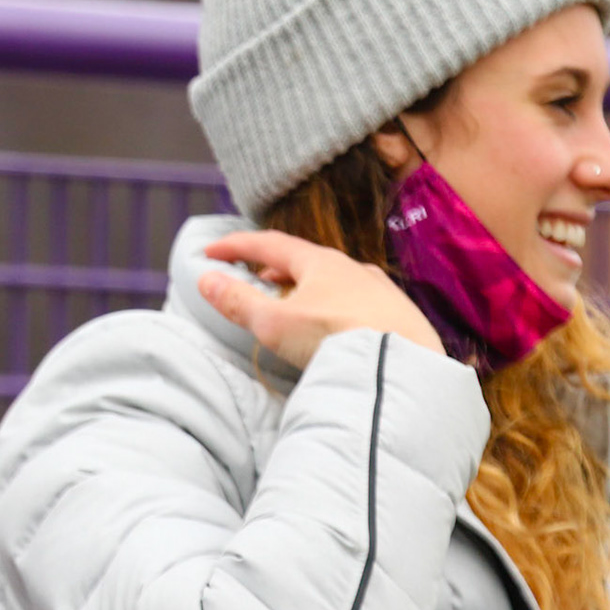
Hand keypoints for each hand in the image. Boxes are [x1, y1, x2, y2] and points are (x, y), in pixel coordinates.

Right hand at [198, 230, 442, 368]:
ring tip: (294, 302)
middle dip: (275, 268)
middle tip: (254, 278)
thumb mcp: (275, 324)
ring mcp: (381, 290)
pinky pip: (361, 302)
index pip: (269, 244)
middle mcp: (353, 268)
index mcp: (320, 262)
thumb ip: (238, 301)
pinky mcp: (401, 315)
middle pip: (306, 260)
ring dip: (308, 287)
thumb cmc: (336, 338)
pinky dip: (337, 306)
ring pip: (337, 280)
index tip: (210, 250)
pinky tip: (337, 325)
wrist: (403, 364)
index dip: (236, 246)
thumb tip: (206, 279)